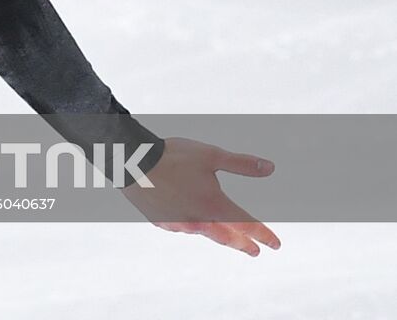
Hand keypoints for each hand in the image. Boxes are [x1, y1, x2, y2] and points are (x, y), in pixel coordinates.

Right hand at [122, 136, 280, 255]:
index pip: (246, 225)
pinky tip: (191, 221)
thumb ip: (242, 164)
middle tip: (255, 252)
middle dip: (244, 245)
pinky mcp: (162, 222)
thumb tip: (271, 167)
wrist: (132, 163)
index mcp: (215, 205)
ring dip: (219, 236)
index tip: (275, 244)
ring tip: (225, 236)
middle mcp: (199, 220)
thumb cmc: (173, 157)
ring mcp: (179, 224)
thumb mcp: (211, 155)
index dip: (263, 235)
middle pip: (228, 237)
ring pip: (205, 233)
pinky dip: (192, 226)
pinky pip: (182, 228)